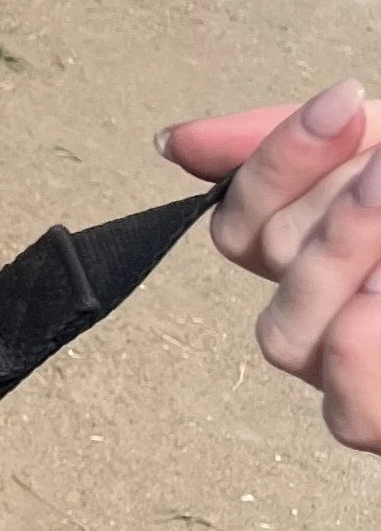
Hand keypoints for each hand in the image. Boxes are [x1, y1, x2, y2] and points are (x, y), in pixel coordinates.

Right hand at [160, 81, 380, 443]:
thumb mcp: (373, 153)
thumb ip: (277, 147)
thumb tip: (170, 145)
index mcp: (310, 264)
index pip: (242, 225)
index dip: (280, 163)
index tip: (344, 105)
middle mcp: (319, 328)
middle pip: (266, 265)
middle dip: (338, 205)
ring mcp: (346, 386)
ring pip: (285, 337)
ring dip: (346, 254)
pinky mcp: (377, 426)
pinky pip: (347, 411)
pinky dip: (362, 347)